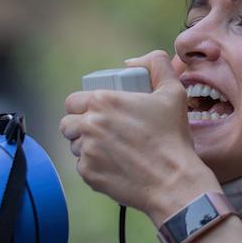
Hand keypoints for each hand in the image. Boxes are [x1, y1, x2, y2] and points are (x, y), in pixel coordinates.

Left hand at [61, 50, 219, 222]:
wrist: (173, 180)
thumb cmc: (173, 137)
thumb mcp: (173, 92)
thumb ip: (157, 64)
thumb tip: (130, 62)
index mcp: (102, 101)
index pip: (73, 101)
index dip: (82, 106)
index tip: (95, 113)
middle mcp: (89, 124)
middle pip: (68, 123)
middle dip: (79, 126)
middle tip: (99, 131)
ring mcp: (86, 151)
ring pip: (74, 146)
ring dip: (86, 146)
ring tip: (109, 148)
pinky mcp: (88, 173)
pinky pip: (82, 167)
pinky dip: (94, 166)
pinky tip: (114, 165)